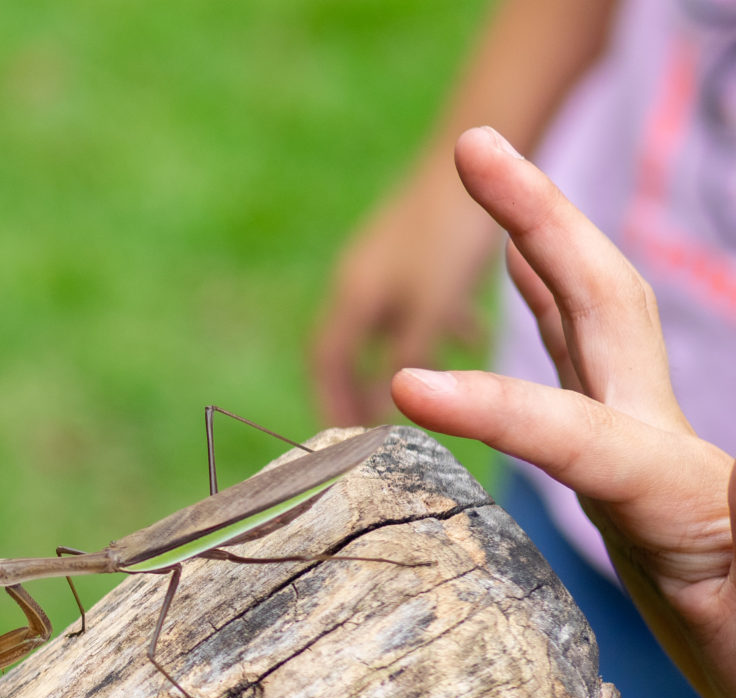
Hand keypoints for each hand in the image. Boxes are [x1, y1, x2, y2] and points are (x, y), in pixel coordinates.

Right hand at [310, 154, 496, 425]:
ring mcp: (393, 260)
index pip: (327, 364)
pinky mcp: (424, 248)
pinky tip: (472, 333)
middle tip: (375, 435)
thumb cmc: (451, 233)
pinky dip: (436, 326)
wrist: (481, 140)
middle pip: (352, 347)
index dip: (333, 405)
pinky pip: (422, 299)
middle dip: (361, 391)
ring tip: (416, 398)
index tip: (342, 446)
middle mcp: (365, 277)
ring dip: (397, 360)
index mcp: (355, 296)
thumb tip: (378, 425)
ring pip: (388, 322)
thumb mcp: (427, 309)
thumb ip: (403, 363)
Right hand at [393, 127, 735, 697]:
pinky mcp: (634, 459)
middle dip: (541, 223)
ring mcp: (645, 445)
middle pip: (602, 307)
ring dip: (542, 246)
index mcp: (680, 496)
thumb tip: (676, 486)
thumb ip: (729, 523)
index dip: (496, 406)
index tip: (406, 389)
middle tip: (476, 146)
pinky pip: (581, 364)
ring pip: (590, 322)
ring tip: (497, 182)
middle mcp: (658, 448)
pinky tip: (530, 278)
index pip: (581, 433)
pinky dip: (550, 306)